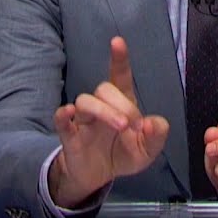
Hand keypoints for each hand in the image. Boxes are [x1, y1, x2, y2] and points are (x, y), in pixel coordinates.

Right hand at [49, 36, 169, 207]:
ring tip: (121, 126)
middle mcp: (101, 107)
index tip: (117, 41)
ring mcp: (83, 121)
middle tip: (133, 125)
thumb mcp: (147, 150)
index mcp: (121, 104)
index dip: (118, 59)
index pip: (119, 77)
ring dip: (104, 110)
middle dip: (122, 104)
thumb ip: (156, 136)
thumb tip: (152, 123)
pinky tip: (68, 113)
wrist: (97, 176)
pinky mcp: (70, 137)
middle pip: (104, 89)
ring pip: (85, 101)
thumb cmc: (122, 154)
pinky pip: (61, 121)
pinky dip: (63, 115)